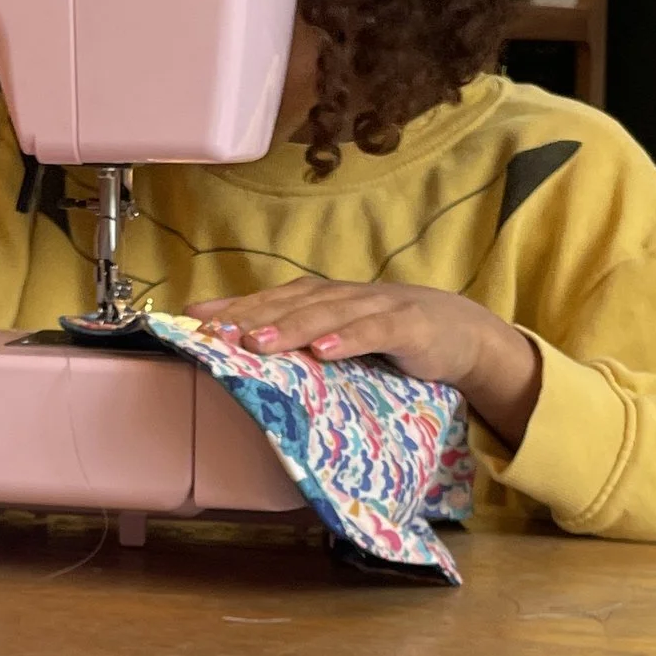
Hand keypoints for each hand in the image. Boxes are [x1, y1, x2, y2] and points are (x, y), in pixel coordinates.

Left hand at [187, 280, 542, 446]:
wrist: (462, 334)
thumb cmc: (394, 337)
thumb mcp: (345, 340)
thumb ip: (307, 344)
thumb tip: (252, 359)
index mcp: (325, 299)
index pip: (272, 298)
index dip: (234, 305)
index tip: (193, 318)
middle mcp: (344, 296)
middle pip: (291, 301)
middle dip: (250, 314)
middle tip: (213, 331)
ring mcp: (376, 307)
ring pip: (326, 314)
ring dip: (289, 326)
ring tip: (257, 342)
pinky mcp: (407, 327)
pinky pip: (373, 331)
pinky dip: (346, 339)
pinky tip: (322, 351)